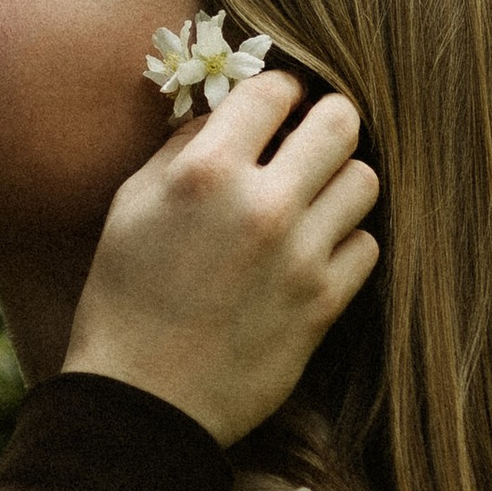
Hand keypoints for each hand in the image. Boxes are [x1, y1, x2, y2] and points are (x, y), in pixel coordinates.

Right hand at [65, 70, 378, 446]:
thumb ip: (181, 150)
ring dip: (339, 182)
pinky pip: (366, 245)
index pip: (275, 89)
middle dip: (325, 123)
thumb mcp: (130, 207)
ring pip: (364, 180)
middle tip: (307, 142)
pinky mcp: (324, 303)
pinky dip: (345, 242)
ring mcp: (301, 255)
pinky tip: (313, 253)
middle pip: (340, 122)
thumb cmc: (125, 299)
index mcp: (205, 172)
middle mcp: (261, 204)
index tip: (274, 109)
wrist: (143, 401)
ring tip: (311, 201)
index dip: (277, 92)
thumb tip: (226, 116)